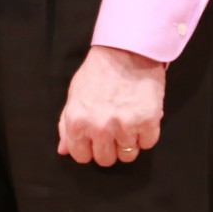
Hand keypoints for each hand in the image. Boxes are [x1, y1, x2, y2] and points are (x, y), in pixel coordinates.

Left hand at [57, 44, 166, 167]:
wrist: (127, 51)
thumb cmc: (98, 72)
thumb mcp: (75, 95)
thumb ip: (66, 125)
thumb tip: (64, 150)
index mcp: (77, 122)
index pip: (81, 156)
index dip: (88, 149)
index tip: (94, 140)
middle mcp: (100, 128)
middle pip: (106, 160)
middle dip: (109, 148)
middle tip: (113, 130)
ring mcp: (125, 126)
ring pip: (128, 155)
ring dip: (129, 142)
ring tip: (128, 122)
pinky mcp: (148, 122)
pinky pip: (148, 143)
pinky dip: (146, 134)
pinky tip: (141, 118)